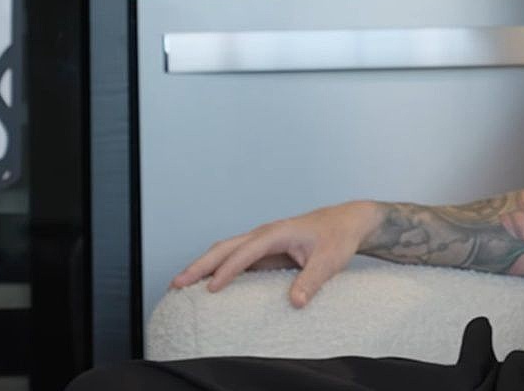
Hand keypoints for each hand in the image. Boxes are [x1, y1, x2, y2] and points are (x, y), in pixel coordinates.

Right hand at [170, 200, 382, 307]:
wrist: (346, 222)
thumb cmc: (337, 237)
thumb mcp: (329, 260)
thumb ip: (312, 280)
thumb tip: (295, 302)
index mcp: (277, 232)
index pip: (246, 251)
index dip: (228, 270)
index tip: (211, 289)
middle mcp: (264, 234)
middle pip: (225, 247)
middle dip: (200, 264)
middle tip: (177, 283)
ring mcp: (262, 241)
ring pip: (226, 251)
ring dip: (203, 266)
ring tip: (180, 285)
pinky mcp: (264, 251)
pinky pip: (235, 258)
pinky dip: (217, 268)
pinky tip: (206, 283)